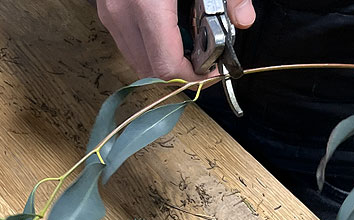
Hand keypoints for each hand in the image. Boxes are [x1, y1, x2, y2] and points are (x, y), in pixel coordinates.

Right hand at [96, 0, 255, 80]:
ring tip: (193, 45)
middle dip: (180, 72)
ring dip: (164, 60)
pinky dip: (151, 45)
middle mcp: (122, 12)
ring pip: (136, 58)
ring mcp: (110, 11)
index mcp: (147, 4)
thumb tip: (245, 20)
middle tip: (207, 62)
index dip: (193, 77)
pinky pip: (128, 41)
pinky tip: (173, 30)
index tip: (214, 72)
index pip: (165, 65)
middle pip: (149, 69)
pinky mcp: (107, 7)